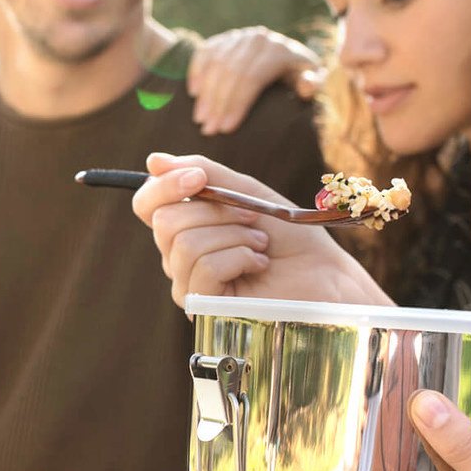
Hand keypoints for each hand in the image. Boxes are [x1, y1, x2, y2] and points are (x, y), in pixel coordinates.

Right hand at [132, 152, 385, 308]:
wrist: (324, 273)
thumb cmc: (289, 235)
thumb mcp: (246, 192)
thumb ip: (203, 174)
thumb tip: (153, 161)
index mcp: (185, 227)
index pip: (147, 204)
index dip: (165, 185)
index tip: (199, 177)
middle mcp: (178, 258)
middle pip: (165, 222)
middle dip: (215, 211)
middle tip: (251, 219)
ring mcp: (189, 285)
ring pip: (186, 244)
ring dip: (235, 235)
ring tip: (260, 246)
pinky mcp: (206, 308)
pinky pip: (205, 268)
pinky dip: (239, 257)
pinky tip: (258, 265)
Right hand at [188, 27, 323, 135]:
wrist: (289, 57)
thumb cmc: (299, 78)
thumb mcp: (312, 81)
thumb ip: (313, 84)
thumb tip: (306, 86)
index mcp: (279, 50)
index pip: (252, 77)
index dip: (237, 104)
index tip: (226, 129)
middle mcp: (258, 39)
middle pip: (231, 72)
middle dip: (218, 103)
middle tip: (208, 129)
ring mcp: (239, 37)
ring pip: (216, 64)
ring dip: (206, 93)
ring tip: (200, 119)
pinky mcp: (224, 39)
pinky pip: (205, 53)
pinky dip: (197, 72)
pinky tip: (193, 93)